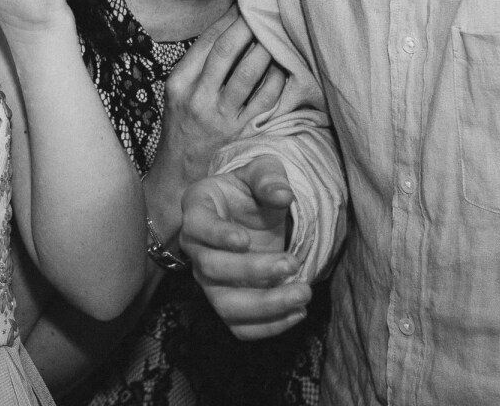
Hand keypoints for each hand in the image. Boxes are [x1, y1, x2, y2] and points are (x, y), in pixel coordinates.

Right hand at [146, 9, 286, 231]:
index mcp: (180, 83)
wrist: (183, 173)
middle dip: (250, 26)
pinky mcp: (244, 132)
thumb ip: (198, 63)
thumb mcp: (177, 91)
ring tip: (278, 33)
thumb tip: (229, 25)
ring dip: (267, 48)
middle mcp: (199, 98)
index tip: (245, 4)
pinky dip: (278, 78)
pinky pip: (267, 98)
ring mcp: (223, 117)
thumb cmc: (183, 123)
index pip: (207, 41)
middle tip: (267, 9)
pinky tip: (283, 66)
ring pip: (251, 72)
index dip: (229, 19)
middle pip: (228, 51)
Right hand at [180, 155, 308, 339]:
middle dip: (253, 271)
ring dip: (265, 306)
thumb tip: (283, 195)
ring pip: (225, 305)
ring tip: (302, 294)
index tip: (245, 240)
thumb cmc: (250, 191)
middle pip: (212, 269)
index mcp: (198, 210)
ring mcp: (208, 280)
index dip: (218, 235)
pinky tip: (297, 312)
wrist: (250, 216)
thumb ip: (269, 178)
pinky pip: (239, 327)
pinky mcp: (226, 302)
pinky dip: (268, 327)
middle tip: (292, 263)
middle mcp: (196, 248)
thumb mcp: (261, 172)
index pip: (198, 226)